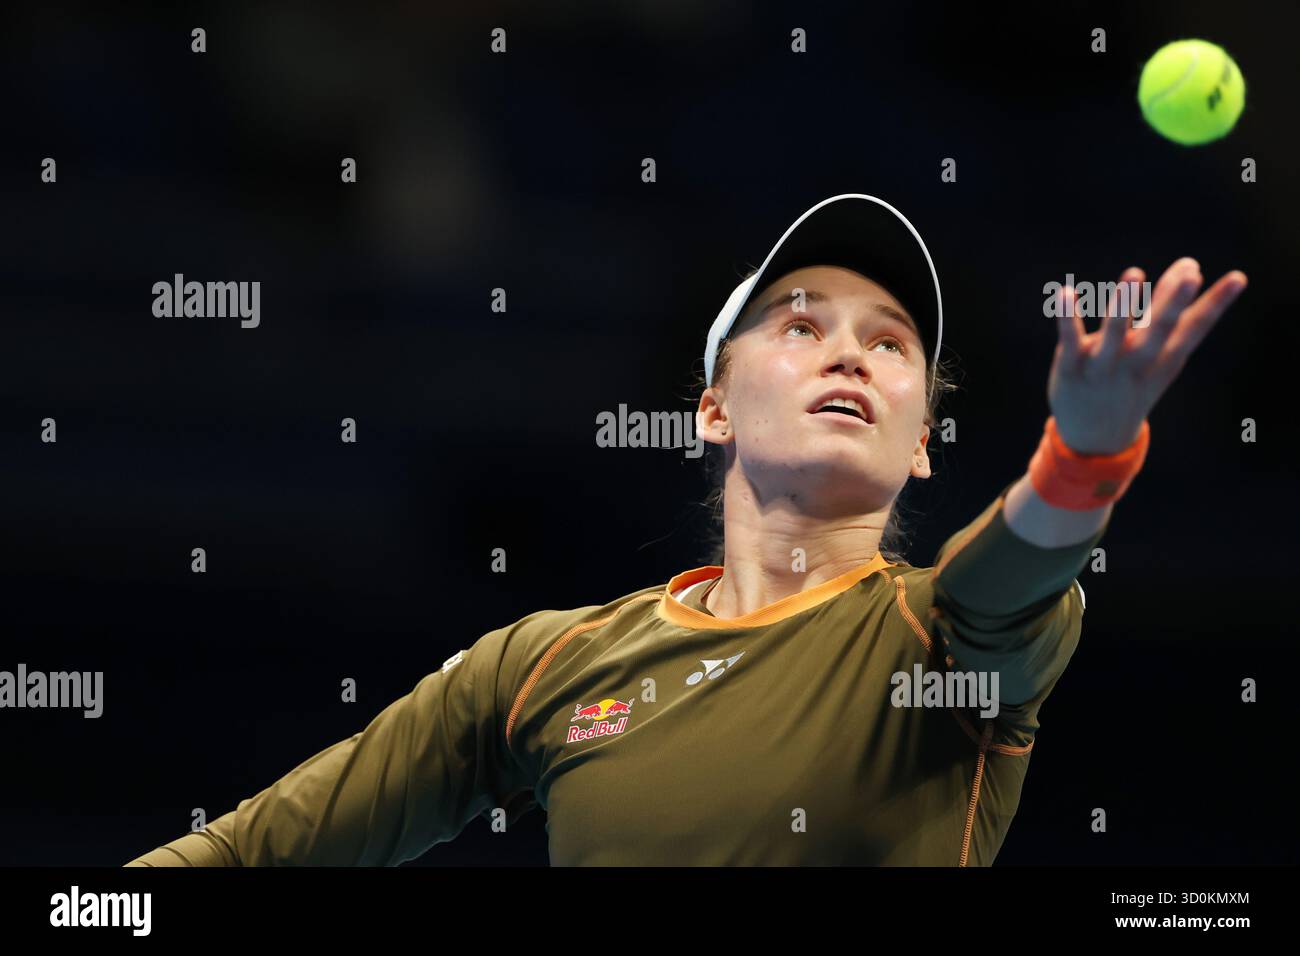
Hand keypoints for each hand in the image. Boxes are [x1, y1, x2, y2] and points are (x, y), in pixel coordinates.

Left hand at [1048, 257, 1247, 454]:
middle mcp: (1136, 362)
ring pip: (1114, 337)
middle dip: (1173, 303)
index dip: (1216, 304)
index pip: (1195, 329)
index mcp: (1164, 359)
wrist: (1096, 438)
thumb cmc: (1132, 383)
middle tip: (1192, 274)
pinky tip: (1066, 292)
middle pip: (1158, 332)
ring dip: (1123, 307)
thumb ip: (1170, 308)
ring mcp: (1103, 367)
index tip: (1238, 278)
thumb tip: (1191, 265)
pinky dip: (1068, 320)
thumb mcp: (1158, 353)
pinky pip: (1070, 342)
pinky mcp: (1070, 368)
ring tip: (1134, 273)